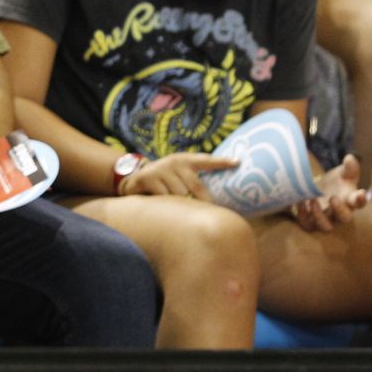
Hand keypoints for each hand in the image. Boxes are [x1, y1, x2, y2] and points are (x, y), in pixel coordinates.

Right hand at [117, 152, 237, 199]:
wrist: (133, 177)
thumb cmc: (164, 180)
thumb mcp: (178, 174)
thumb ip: (194, 180)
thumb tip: (217, 199)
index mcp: (185, 160)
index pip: (206, 160)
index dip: (222, 161)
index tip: (238, 162)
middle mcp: (174, 162)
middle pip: (196, 186)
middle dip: (202, 201)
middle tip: (208, 211)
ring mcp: (161, 169)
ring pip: (180, 194)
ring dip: (180, 204)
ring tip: (177, 206)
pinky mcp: (149, 178)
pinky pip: (165, 197)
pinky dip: (166, 204)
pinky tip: (162, 205)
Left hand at [289, 153, 369, 231]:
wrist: (319, 189)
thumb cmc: (336, 183)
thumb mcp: (343, 173)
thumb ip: (349, 167)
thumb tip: (349, 157)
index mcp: (350, 200)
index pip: (360, 203)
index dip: (361, 199)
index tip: (361, 192)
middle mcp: (340, 213)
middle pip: (345, 218)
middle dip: (340, 210)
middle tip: (334, 198)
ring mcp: (325, 219)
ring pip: (325, 226)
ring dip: (319, 216)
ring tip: (312, 200)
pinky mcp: (310, 221)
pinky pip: (307, 223)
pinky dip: (302, 214)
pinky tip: (299, 201)